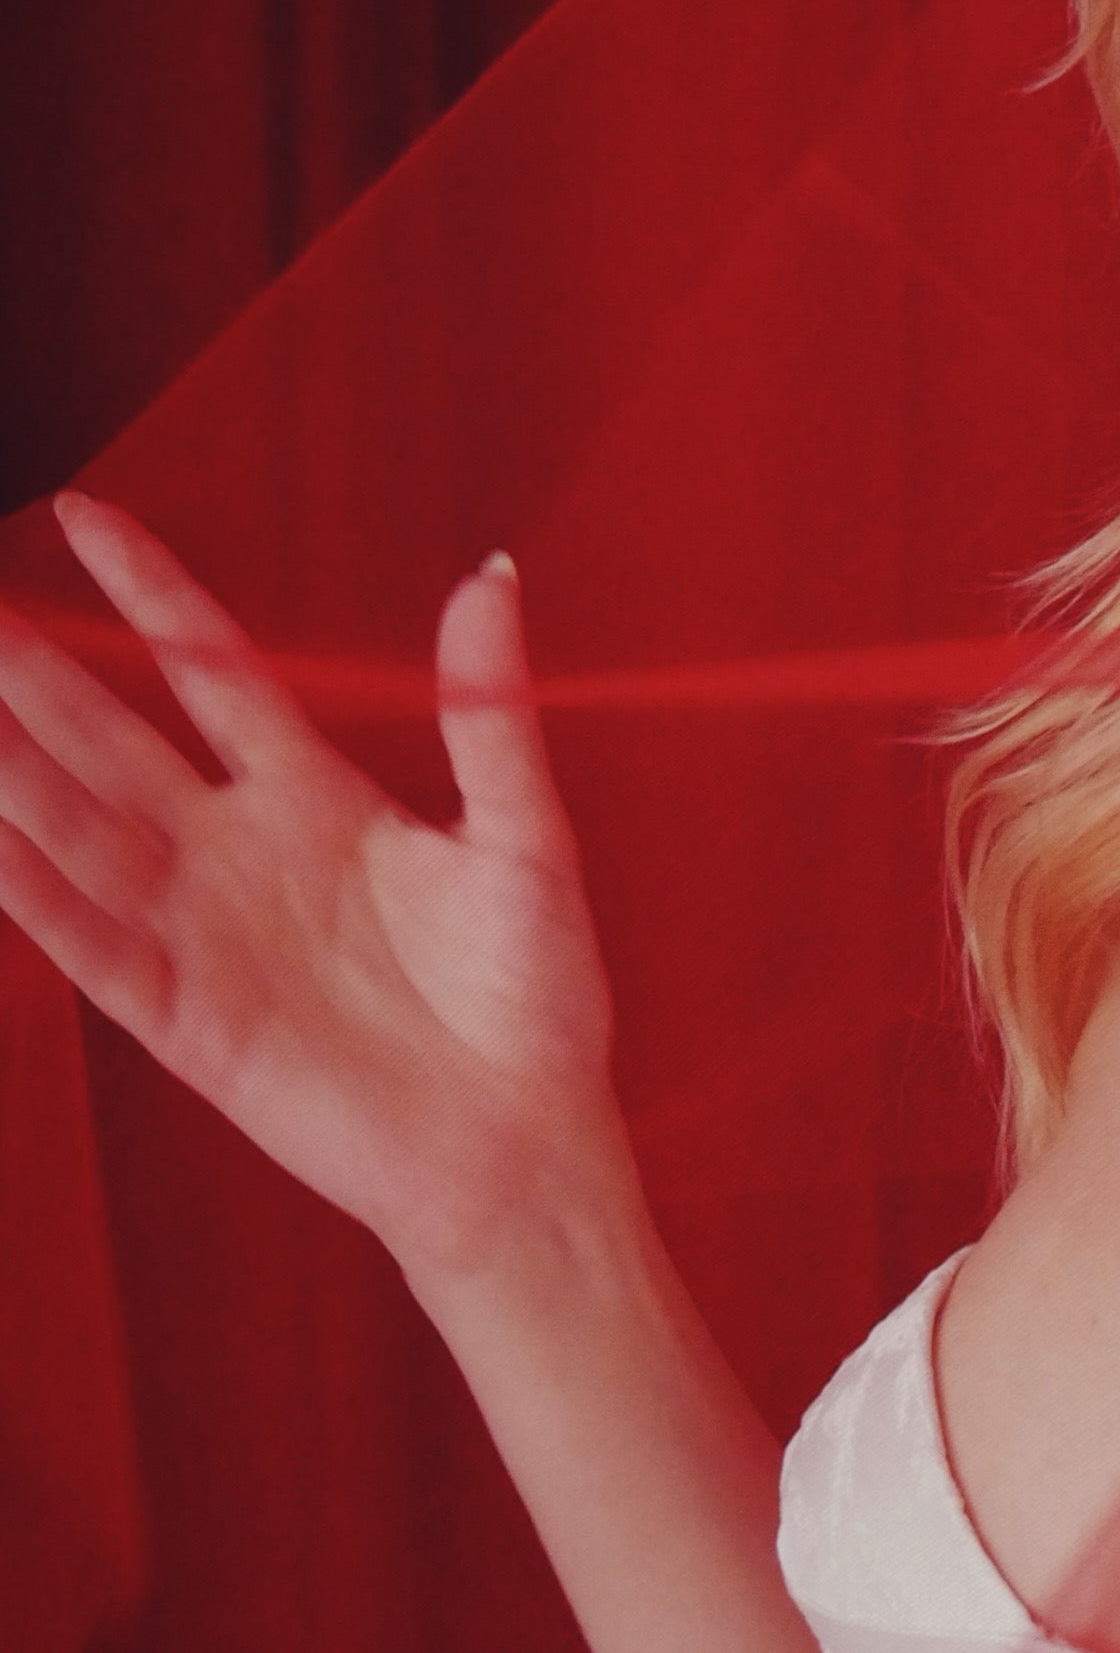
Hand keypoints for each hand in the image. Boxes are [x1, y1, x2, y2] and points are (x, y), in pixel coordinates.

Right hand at [0, 495, 623, 1275]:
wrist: (524, 1139)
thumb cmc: (535, 995)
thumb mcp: (523, 836)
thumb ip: (489, 713)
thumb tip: (490, 574)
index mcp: (316, 795)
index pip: (208, 668)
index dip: (149, 592)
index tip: (83, 514)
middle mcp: (240, 852)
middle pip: (113, 740)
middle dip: (37, 675)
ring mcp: (203, 932)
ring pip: (80, 832)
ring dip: (13, 773)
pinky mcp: (187, 1020)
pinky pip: (92, 944)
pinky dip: (34, 894)